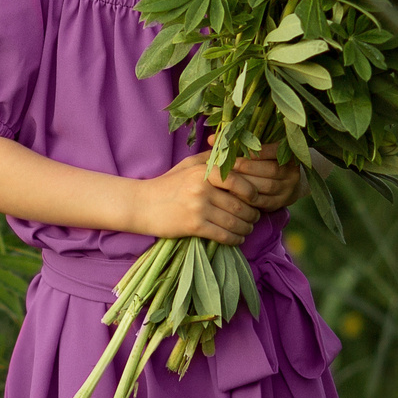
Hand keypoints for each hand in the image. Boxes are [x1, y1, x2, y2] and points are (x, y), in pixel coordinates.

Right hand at [130, 152, 262, 245]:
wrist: (141, 204)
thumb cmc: (167, 184)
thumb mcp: (187, 165)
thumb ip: (211, 159)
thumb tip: (237, 157)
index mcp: (203, 171)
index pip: (238, 180)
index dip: (252, 192)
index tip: (255, 199)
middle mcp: (202, 188)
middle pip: (240, 204)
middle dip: (252, 214)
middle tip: (254, 217)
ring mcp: (198, 207)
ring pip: (234, 221)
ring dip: (245, 228)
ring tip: (246, 229)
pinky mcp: (193, 226)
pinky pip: (223, 235)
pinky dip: (234, 239)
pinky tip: (236, 239)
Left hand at [231, 142, 304, 213]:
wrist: (288, 184)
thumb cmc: (271, 163)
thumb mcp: (270, 153)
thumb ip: (256, 149)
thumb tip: (232, 145)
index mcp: (291, 157)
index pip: (277, 151)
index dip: (260, 152)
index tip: (243, 151)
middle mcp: (293, 174)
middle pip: (272, 170)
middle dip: (248, 167)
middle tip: (231, 165)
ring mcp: (288, 190)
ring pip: (268, 186)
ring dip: (246, 182)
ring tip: (231, 178)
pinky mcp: (279, 203)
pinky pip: (263, 202)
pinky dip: (248, 197)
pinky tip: (235, 192)